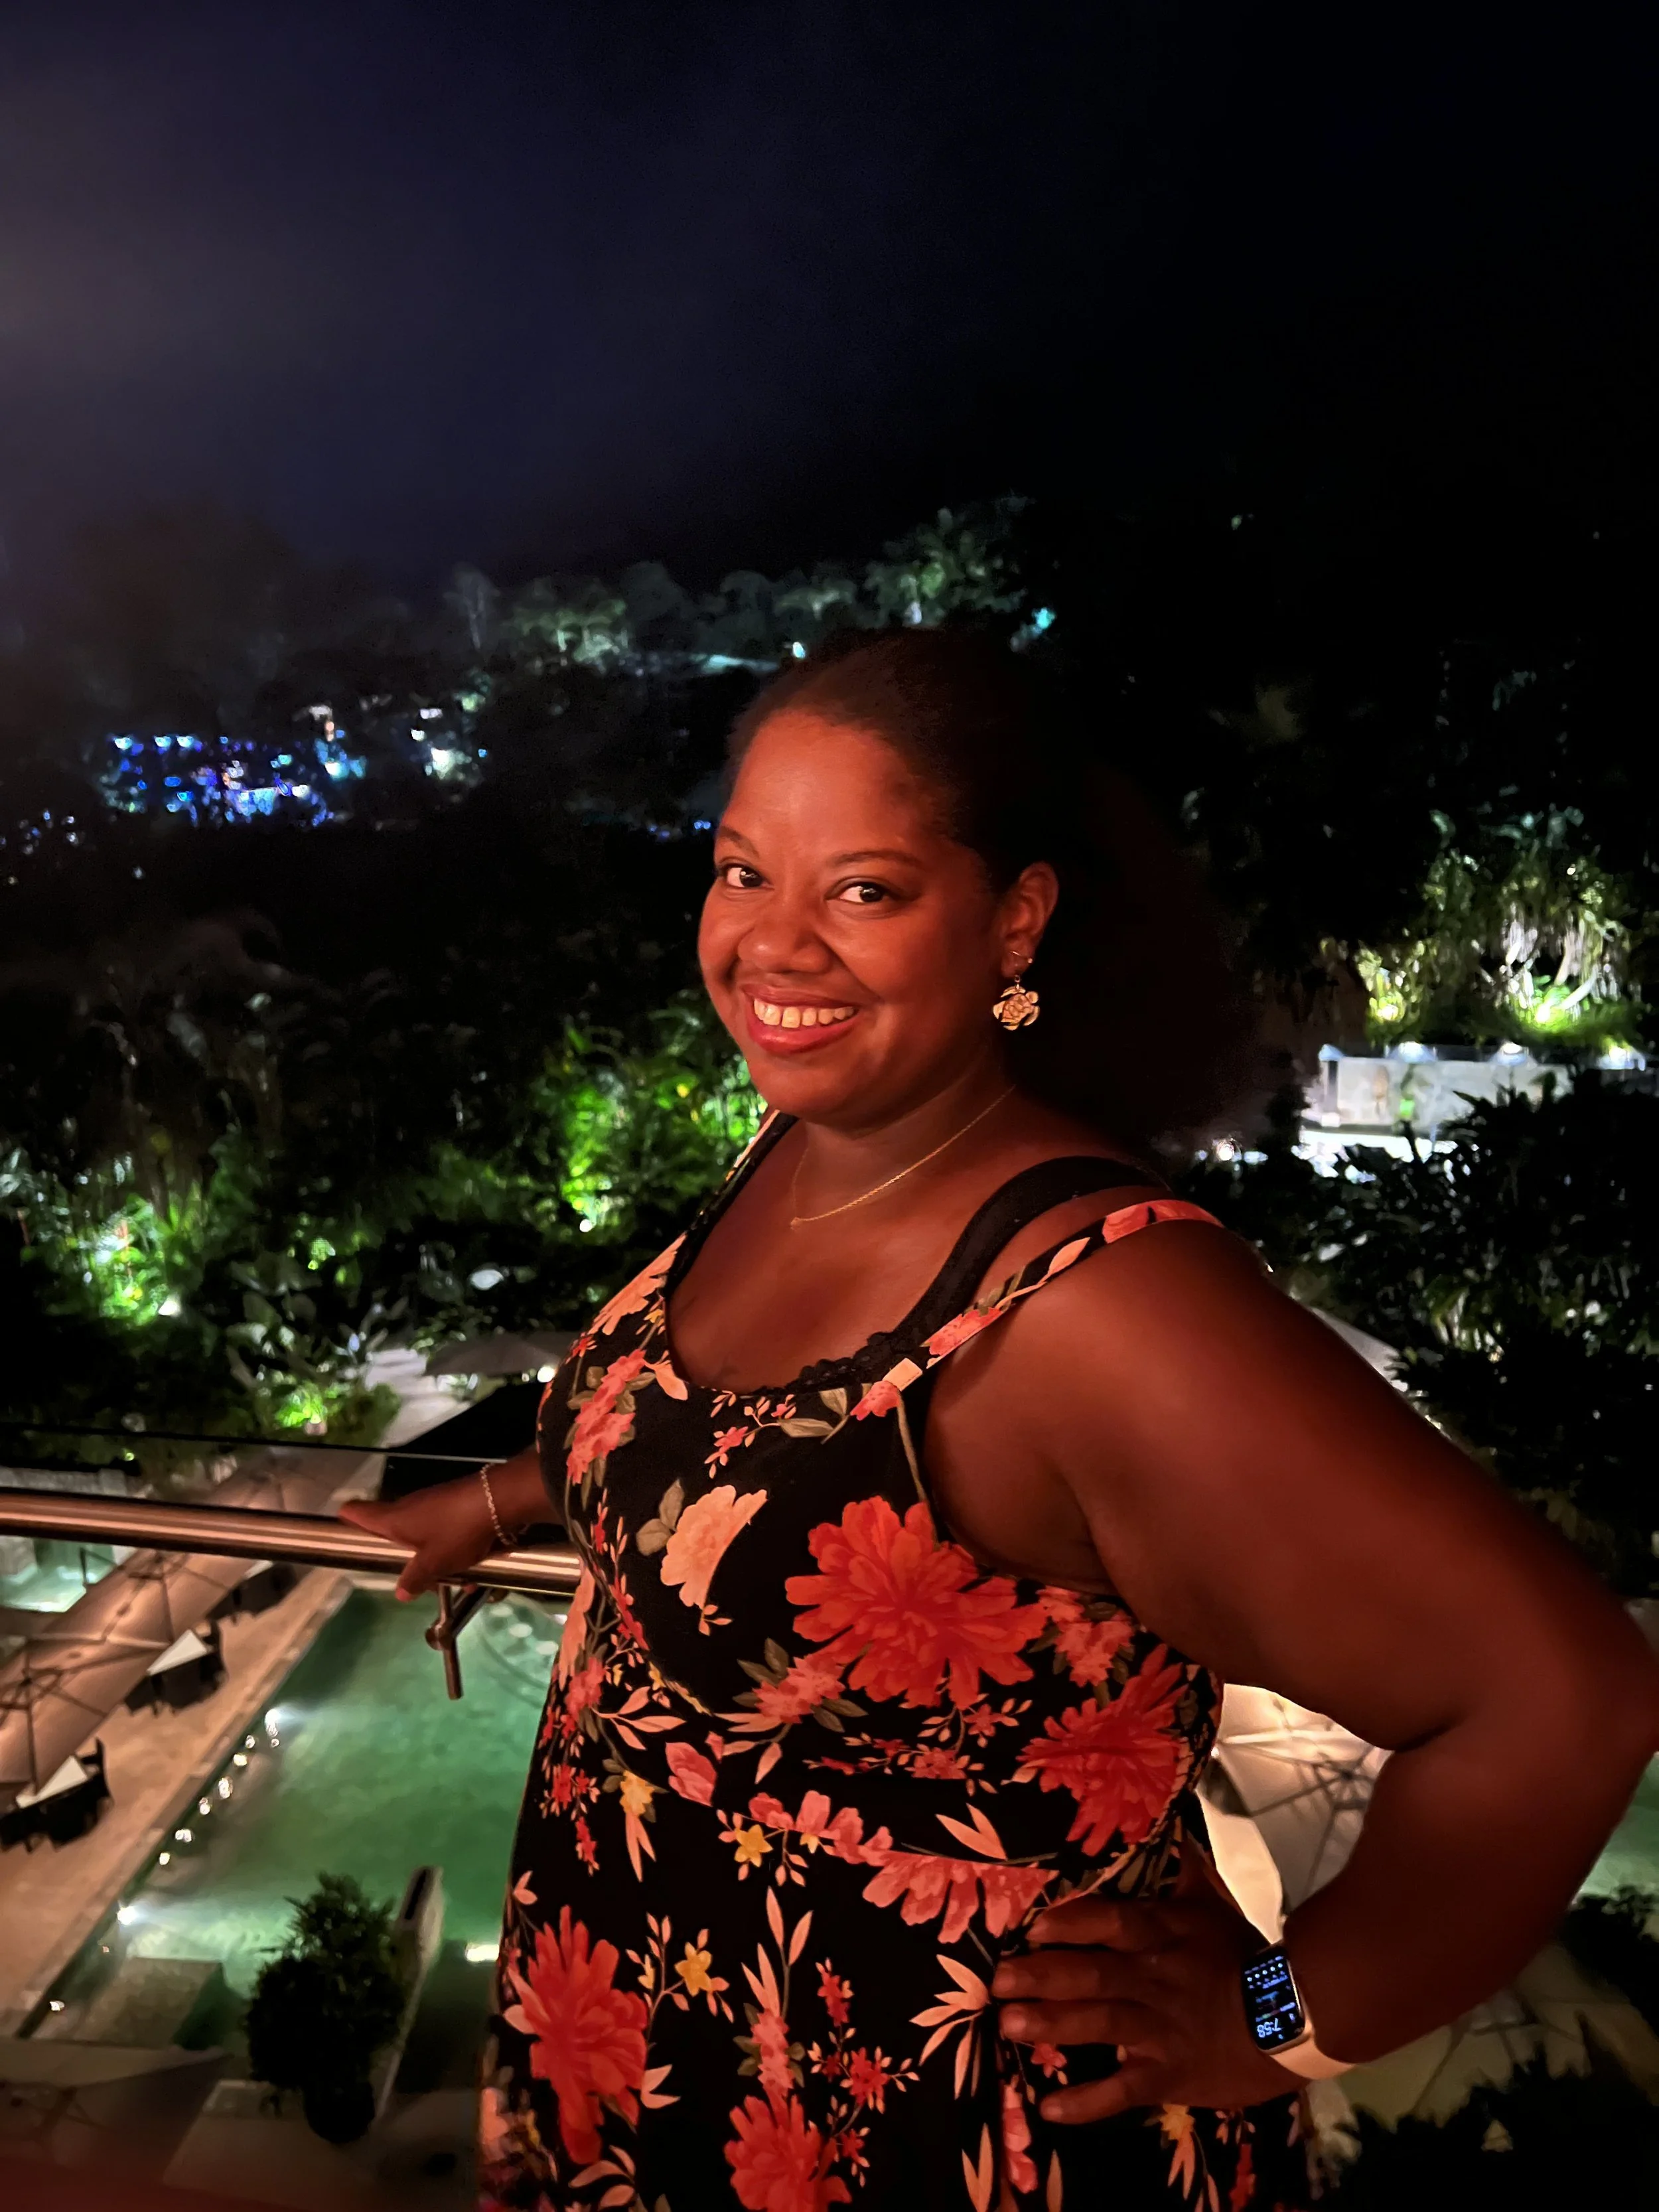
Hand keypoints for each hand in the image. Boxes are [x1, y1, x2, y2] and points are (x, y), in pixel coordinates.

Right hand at [338, 1475, 497, 1601]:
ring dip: (437, 1559)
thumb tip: (400, 1592)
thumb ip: (415, 1578)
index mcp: (393, 1519)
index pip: (357, 1512)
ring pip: (424, 1536)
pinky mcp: (454, 1504)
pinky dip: (455, 1550)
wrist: (499, 1500)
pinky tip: (475, 1568)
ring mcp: (432, 1503)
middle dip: (405, 1558)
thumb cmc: (456, 1531)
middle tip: (421, 1582)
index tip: (343, 1532)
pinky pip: (446, 1531)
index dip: (346, 1520)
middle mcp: (408, 1507)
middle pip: (392, 1530)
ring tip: (460, 1580)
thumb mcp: (435, 1563)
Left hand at [993, 1840, 1292, 2121]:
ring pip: (1099, 2024)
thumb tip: (1172, 1819)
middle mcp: (1153, 1978)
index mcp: (1161, 1935)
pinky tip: (1049, 2110)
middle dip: (1042, 1977)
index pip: (1111, 1921)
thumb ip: (1186, 1868)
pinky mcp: (1168, 2075)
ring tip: (1007, 2025)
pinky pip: (1123, 2090)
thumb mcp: (1213, 1905)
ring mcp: (1159, 2029)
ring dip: (1052, 2026)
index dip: (1071, 1923)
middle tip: (996, 1980)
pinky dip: (1087, 2102)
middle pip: (1092, 1974)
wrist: (1291, 2021)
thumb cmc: (1243, 1958)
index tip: (1032, 1926)